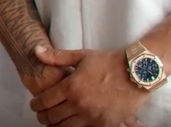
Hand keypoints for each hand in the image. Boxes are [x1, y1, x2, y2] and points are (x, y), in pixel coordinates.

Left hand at [27, 46, 148, 126]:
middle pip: (52, 117)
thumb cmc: (108, 62)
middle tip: (41, 115)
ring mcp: (91, 117)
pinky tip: (71, 124)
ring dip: (56, 125)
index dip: (36, 104)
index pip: (44, 101)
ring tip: (53, 122)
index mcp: (71, 87)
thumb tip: (36, 51)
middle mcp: (79, 104)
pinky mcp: (104, 124)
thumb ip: (57, 57)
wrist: (136, 73)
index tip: (34, 105)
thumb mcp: (82, 56)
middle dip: (43, 117)